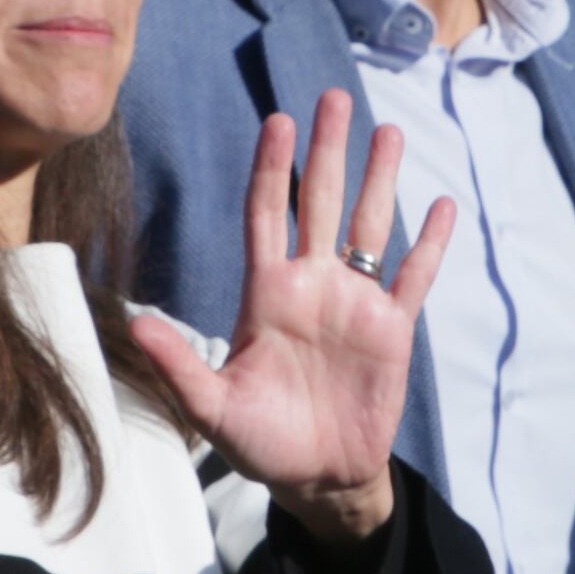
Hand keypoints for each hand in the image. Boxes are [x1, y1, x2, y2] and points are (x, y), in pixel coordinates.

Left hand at [124, 92, 452, 554]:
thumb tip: (133, 326)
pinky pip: (413, 279)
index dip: (274, 168)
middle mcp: (312, 286)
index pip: (269, 215)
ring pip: (371, 228)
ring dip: (382, 181)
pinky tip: (441, 206)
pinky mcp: (392, 330)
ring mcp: (355, 304)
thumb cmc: (259, 441)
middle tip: (335, 96)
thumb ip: (178, 365)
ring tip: (391, 132)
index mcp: (266, 294)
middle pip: (322, 203)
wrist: (317, 477)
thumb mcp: (212, 407)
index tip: (279, 121)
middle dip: (328, 150)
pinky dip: (429, 244)